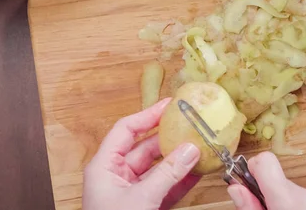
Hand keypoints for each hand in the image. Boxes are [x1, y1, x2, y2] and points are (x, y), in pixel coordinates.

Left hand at [83, 98, 201, 209]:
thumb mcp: (140, 199)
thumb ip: (167, 174)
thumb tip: (190, 150)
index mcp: (104, 166)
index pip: (126, 130)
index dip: (148, 115)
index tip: (170, 105)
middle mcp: (117, 175)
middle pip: (146, 148)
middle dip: (170, 139)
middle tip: (192, 127)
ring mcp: (132, 192)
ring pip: (159, 169)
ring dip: (180, 160)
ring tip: (201, 148)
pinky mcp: (145, 206)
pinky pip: (165, 188)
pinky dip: (181, 181)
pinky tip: (198, 171)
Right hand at [227, 152, 305, 209]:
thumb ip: (250, 207)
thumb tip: (235, 187)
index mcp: (290, 201)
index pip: (265, 161)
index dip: (252, 169)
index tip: (247, 184)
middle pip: (278, 181)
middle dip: (270, 196)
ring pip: (294, 193)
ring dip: (286, 204)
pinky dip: (300, 209)